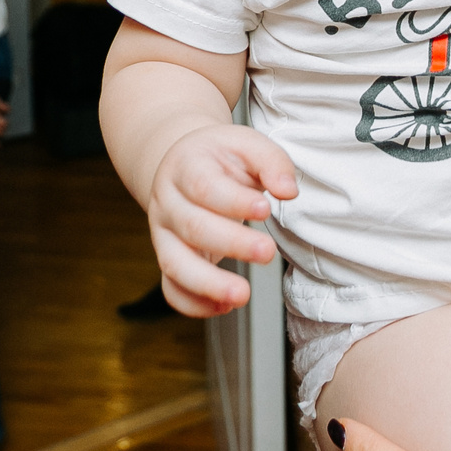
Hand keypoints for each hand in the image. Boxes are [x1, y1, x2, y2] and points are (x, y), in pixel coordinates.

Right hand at [145, 122, 297, 316]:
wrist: (183, 164)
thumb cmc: (220, 156)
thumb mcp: (247, 143)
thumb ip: (271, 162)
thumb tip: (288, 190)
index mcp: (186, 167)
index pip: (204, 186)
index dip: (233, 201)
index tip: (265, 208)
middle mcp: (168, 202)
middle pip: (192, 227)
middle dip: (232, 244)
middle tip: (268, 252)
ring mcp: (163, 234)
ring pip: (175, 264)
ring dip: (208, 284)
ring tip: (242, 296)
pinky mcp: (168, 259)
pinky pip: (171, 288)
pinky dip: (193, 304)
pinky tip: (223, 307)